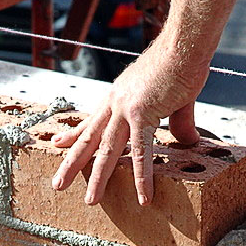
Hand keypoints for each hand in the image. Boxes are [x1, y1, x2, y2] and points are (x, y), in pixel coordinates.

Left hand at [51, 43, 208, 204]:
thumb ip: (178, 124)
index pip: (91, 121)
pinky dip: (142, 177)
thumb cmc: (180, 64)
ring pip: (106, 150)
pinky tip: (143, 196)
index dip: (73, 135)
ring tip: (90, 200)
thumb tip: (187, 142)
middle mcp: (115, 104)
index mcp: (118, 97)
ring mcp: (126, 109)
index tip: (58, 145)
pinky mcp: (144, 114)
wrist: (185, 45)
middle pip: (89, 139)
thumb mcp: (175, 98)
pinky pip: (141, 152)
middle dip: (72, 163)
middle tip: (57, 184)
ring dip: (97, 177)